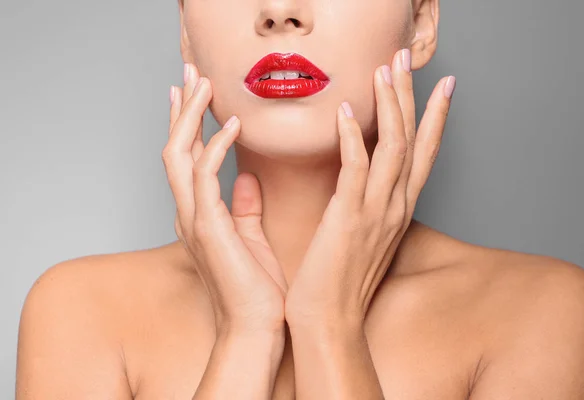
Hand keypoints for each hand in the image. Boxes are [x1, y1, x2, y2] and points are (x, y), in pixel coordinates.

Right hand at [163, 63, 287, 334]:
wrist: (257, 328)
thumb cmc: (257, 288)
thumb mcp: (251, 237)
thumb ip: (244, 206)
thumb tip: (247, 177)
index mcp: (201, 214)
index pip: (187, 158)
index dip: (188, 123)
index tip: (195, 94)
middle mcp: (190, 212)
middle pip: (174, 148)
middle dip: (181, 108)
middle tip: (190, 73)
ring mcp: (195, 219)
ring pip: (179, 155)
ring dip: (190, 116)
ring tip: (204, 83)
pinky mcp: (209, 228)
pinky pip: (206, 176)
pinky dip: (216, 146)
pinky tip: (233, 123)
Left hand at [284, 49, 455, 326]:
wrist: (329, 323)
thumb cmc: (340, 283)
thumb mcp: (362, 238)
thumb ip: (366, 207)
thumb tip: (357, 182)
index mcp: (397, 211)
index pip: (423, 156)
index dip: (433, 118)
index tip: (440, 87)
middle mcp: (395, 207)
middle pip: (414, 140)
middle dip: (412, 96)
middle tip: (406, 59)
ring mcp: (375, 212)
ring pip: (393, 146)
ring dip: (389, 104)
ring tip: (383, 69)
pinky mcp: (348, 219)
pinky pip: (356, 167)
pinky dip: (354, 135)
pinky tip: (348, 109)